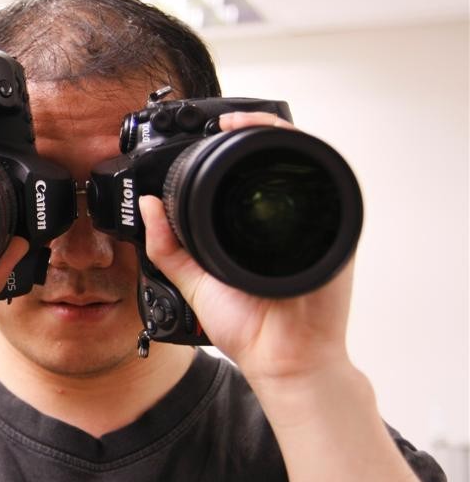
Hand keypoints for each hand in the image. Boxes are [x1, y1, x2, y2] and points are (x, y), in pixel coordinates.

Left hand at [137, 112, 354, 386]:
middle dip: (251, 130)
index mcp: (251, 230)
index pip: (242, 177)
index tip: (204, 134)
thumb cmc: (249, 328)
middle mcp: (284, 222)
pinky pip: (326, 184)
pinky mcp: (333, 233)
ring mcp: (311, 224)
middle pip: (272, 162)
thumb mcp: (193, 282)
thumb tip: (148, 206)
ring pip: (300, 163)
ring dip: (273, 134)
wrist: (283, 361)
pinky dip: (305, 157)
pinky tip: (279, 143)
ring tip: (243, 122)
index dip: (228, 149)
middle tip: (223, 121)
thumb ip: (168, 247)